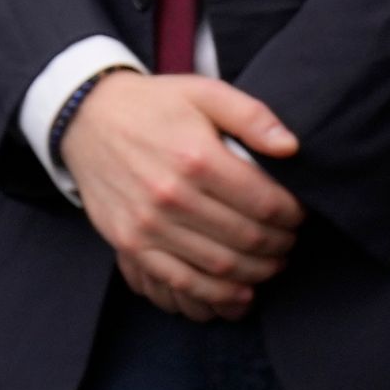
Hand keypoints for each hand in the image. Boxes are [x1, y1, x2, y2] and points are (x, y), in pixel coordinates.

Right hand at [57, 70, 304, 321]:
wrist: (88, 120)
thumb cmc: (156, 105)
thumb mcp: (206, 93)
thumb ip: (252, 116)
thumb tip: (291, 147)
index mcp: (197, 157)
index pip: (263, 201)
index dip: (292, 215)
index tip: (301, 215)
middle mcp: (172, 196)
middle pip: (245, 238)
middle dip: (279, 245)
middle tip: (291, 242)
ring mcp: (148, 226)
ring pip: (218, 267)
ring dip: (256, 274)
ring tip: (273, 266)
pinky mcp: (130, 245)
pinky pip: (179, 282)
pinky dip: (215, 297)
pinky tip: (239, 296)